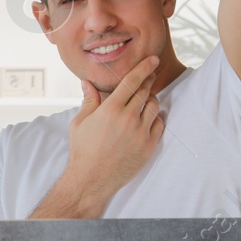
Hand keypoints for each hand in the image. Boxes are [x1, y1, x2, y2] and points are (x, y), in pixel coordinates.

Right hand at [31, 56, 164, 218]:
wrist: (91, 180)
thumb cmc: (82, 150)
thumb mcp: (80, 123)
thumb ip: (89, 101)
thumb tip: (87, 82)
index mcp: (109, 110)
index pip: (132, 81)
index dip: (144, 68)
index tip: (153, 59)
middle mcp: (127, 119)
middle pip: (145, 91)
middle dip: (149, 80)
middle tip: (151, 74)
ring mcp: (140, 133)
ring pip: (154, 106)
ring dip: (151, 100)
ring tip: (144, 101)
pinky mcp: (148, 147)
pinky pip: (160, 125)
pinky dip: (156, 118)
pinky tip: (149, 118)